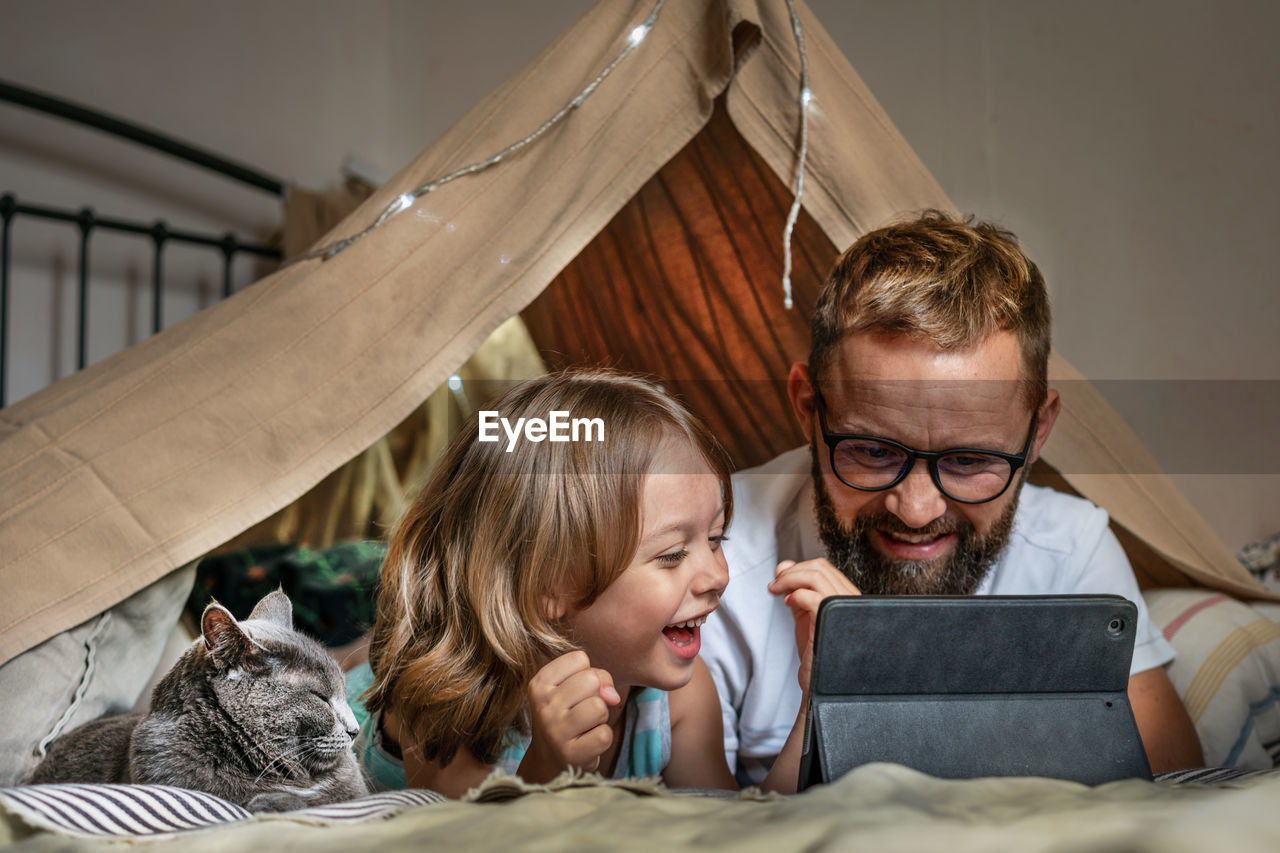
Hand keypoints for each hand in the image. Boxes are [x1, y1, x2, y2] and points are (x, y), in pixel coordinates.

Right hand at [522, 651, 620, 779]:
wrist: (550, 759)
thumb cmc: (566, 715)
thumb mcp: (572, 688)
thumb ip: (596, 676)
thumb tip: (613, 696)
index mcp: (539, 683)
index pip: (580, 659)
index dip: (587, 673)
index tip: (575, 692)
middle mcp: (543, 706)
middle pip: (592, 680)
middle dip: (596, 695)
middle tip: (581, 711)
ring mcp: (555, 731)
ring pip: (600, 706)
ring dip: (601, 717)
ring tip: (585, 726)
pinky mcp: (570, 754)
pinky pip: (605, 735)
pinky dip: (602, 738)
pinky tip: (587, 743)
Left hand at [767, 559, 860, 691]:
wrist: (817, 682)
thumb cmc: (814, 652)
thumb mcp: (805, 614)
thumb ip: (797, 590)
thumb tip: (784, 566)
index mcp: (846, 597)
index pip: (825, 567)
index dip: (798, 566)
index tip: (780, 576)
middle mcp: (849, 601)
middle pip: (820, 567)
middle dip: (791, 571)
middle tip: (775, 583)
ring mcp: (842, 610)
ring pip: (816, 576)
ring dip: (789, 579)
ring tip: (776, 589)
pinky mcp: (829, 621)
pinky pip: (811, 596)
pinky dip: (794, 594)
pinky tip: (787, 603)